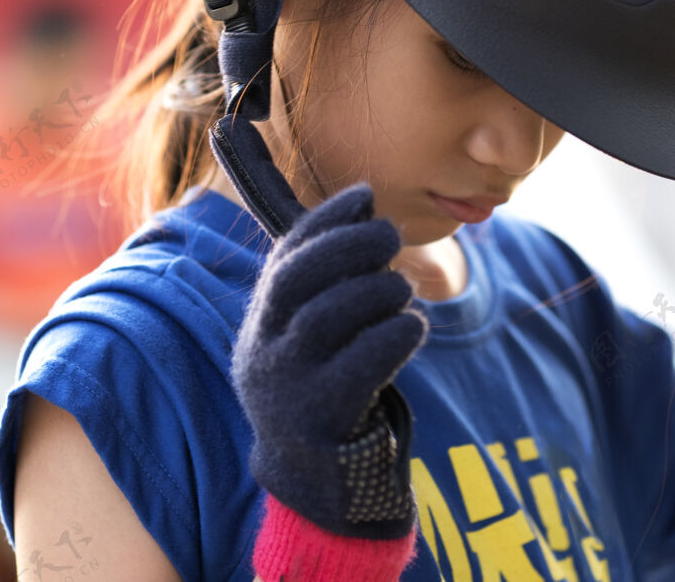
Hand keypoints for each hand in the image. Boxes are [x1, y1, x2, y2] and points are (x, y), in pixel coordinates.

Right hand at [231, 183, 427, 539]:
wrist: (312, 481)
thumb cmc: (324, 385)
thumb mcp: (313, 331)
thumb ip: (332, 274)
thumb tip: (365, 199)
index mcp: (261, 322)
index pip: (283, 255)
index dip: (324, 219)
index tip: (365, 194)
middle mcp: (263, 350)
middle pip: (296, 279)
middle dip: (348, 244)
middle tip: (391, 235)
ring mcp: (287, 387)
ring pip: (327, 316)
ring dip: (377, 289)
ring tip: (403, 288)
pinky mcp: (321, 420)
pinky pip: (361, 364)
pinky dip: (395, 334)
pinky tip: (413, 325)